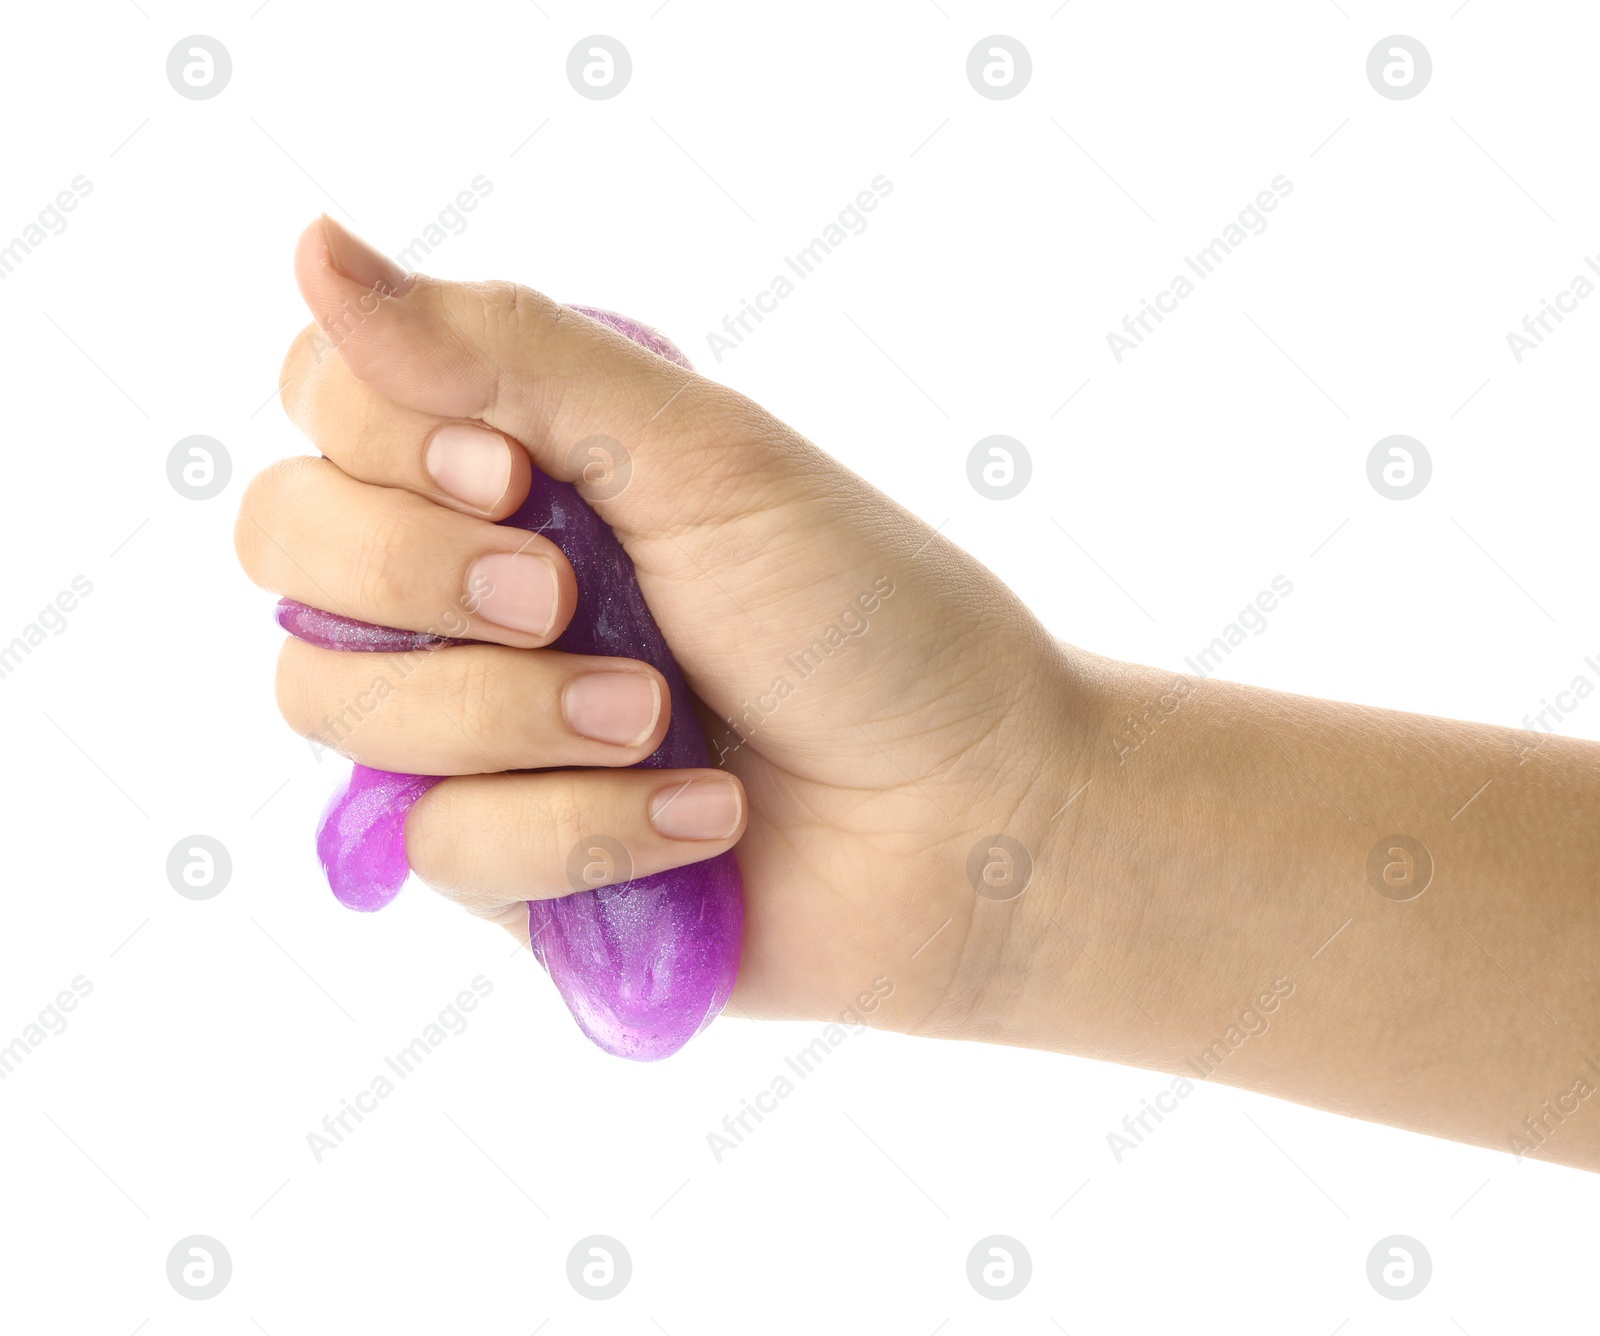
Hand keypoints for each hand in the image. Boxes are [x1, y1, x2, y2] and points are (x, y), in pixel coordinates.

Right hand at [235, 217, 1090, 1036]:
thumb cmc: (863, 612)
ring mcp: (473, 725)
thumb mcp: (700, 455)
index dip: (382, 441)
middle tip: (568, 599)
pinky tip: (703, 817)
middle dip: (420, 582)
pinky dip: (584, 826)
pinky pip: (434, 844)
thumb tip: (317, 248)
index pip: (326, 406)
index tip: (516, 474)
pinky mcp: (501, 856)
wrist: (968, 807)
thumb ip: (510, 355)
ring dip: (514, 714)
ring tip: (660, 717)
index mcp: (515, 466)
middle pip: (286, 549)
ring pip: (333, 706)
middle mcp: (468, 587)